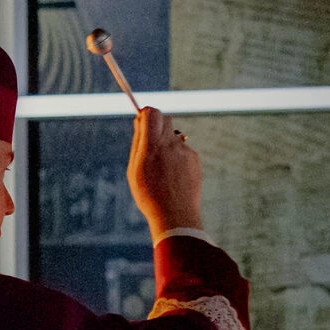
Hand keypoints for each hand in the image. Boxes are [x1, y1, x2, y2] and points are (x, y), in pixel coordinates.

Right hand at [126, 107, 203, 237]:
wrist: (176, 216)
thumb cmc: (149, 195)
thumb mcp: (134, 169)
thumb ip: (138, 142)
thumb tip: (139, 121)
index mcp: (152, 146)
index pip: (152, 113)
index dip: (146, 114)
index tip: (142, 121)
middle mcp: (170, 145)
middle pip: (165, 119)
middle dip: (157, 125)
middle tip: (150, 142)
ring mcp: (185, 151)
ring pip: (174, 136)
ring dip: (167, 144)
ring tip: (162, 169)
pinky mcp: (195, 159)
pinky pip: (183, 150)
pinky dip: (177, 157)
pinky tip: (173, 176)